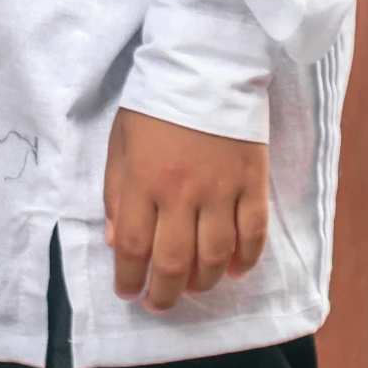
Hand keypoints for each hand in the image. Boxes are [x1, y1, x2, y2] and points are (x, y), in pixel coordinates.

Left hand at [104, 108, 267, 312]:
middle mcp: (180, 192)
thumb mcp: (120, 141)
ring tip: (192, 288)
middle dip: (163, 295)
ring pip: (214, 257)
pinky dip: (245, 261)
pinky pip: (252, 234)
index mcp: (143, 180)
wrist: (205, 64)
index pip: (131, 246)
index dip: (128, 278)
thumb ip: (116, 191)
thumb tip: (115, 241)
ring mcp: (220, 190)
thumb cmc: (155, 103)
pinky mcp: (252, 182)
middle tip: (158, 304)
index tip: (128, 292)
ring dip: (202, 283)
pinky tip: (234, 271)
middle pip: (173, 263)